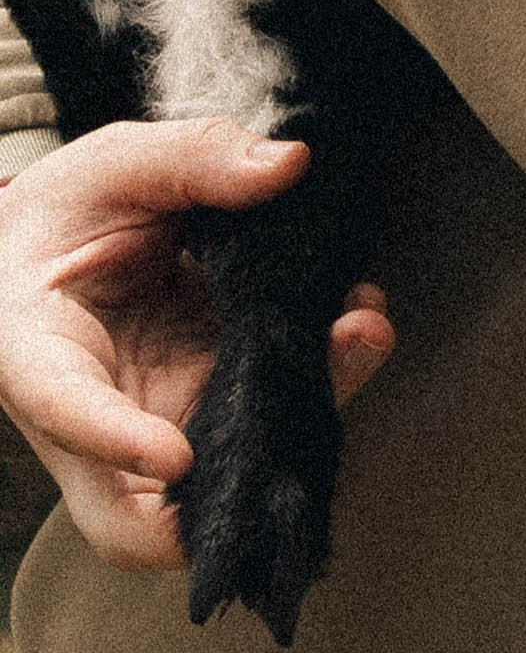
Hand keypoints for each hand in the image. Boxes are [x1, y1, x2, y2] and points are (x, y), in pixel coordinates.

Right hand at [0, 119, 392, 573]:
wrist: (54, 244)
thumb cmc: (63, 214)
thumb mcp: (112, 165)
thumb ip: (192, 157)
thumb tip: (288, 164)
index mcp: (37, 353)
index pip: (67, 411)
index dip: (120, 443)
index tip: (174, 458)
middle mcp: (95, 416)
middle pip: (147, 495)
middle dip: (233, 477)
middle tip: (313, 397)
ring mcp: (158, 418)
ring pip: (223, 465)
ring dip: (301, 416)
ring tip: (362, 331)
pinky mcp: (209, 402)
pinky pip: (264, 414)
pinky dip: (316, 377)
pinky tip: (355, 320)